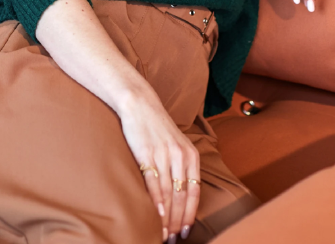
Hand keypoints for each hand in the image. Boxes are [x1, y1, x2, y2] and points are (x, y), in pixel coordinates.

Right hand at [118, 87, 199, 241]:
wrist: (140, 104)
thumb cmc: (157, 127)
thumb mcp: (176, 144)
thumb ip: (180, 166)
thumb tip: (179, 195)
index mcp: (191, 154)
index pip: (194, 191)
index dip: (190, 214)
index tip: (185, 231)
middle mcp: (180, 155)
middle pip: (182, 196)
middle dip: (177, 221)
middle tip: (172, 239)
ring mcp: (164, 155)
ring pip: (169, 194)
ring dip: (166, 218)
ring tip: (162, 234)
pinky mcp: (147, 154)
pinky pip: (154, 183)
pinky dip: (156, 202)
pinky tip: (156, 216)